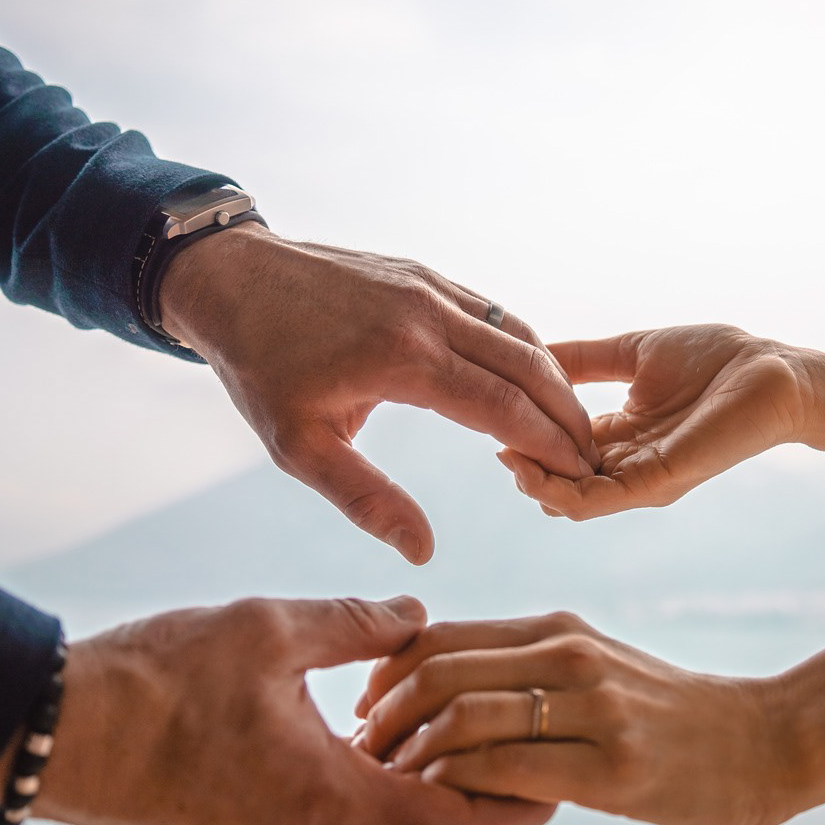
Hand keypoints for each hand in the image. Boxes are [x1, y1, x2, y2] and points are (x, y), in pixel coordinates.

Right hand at [0, 596, 553, 824]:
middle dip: (489, 787)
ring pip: (393, 820)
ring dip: (434, 774)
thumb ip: (358, 623)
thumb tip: (418, 612)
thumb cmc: (156, 681)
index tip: (559, 768)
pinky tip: (389, 715)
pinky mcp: (260, 819)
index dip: (522, 806)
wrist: (55, 733)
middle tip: (526, 731)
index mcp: (332, 803)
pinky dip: (385, 770)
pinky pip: (348, 807)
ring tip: (468, 713)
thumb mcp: (270, 631)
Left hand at [159, 222, 599, 563]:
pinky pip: (489, 310)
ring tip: (572, 423)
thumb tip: (423, 552)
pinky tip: (529, 377)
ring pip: (515, 332)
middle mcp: (428, 313)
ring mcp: (429, 285)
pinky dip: (521, 345)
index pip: (502, 406)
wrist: (230, 279)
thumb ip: (366, 499)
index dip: (549, 442)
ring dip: (552, 377)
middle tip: (594, 453)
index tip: (581, 473)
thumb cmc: (259, 369)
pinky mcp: (422, 273)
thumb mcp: (299, 447)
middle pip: (527, 365)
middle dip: (568, 413)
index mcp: (404, 358)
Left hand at [350, 611, 796, 824]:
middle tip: (364, 753)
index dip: (385, 674)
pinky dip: (458, 785)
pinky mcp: (612, 769)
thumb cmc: (668, 714)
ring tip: (394, 784)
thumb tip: (440, 681)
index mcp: (557, 628)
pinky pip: (506, 769)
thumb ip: (527, 665)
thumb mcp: (597, 664)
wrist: (764, 743)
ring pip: (463, 715)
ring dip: (410, 754)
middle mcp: (570, 655)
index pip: (440, 635)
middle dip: (383, 714)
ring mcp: (593, 709)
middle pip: (438, 669)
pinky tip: (444, 806)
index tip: (364, 712)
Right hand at [496, 324, 814, 519]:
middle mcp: (625, 464)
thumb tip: (532, 351)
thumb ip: (583, 359)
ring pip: (569, 499)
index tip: (493, 411)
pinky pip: (595, 501)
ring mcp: (639, 479)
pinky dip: (558, 491)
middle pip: (557, 479)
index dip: (524, 433)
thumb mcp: (632, 352)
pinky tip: (531, 466)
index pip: (558, 447)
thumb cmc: (717, 359)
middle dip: (520, 462)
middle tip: (493, 439)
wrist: (773, 372)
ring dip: (532, 482)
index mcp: (619, 435)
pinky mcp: (656, 482)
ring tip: (505, 454)